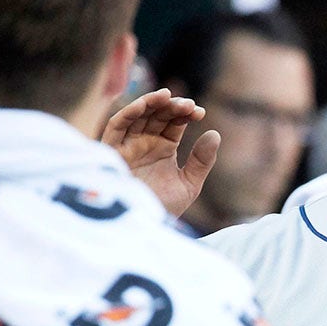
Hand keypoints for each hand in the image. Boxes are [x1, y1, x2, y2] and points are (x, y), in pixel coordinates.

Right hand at [100, 88, 218, 216]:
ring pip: (136, 116)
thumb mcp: (189, 184)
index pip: (174, 122)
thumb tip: (215, 133)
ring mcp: (128, 146)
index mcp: (162, 148)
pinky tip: (143, 105)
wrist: (143, 228)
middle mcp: (144, 143)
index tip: (200, 113)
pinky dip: (128, 113)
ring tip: (167, 97)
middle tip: (188, 105)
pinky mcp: (112, 152)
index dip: (185, 113)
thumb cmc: (164, 209)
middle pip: (156, 115)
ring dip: (150, 103)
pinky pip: (116, 127)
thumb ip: (201, 160)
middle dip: (171, 106)